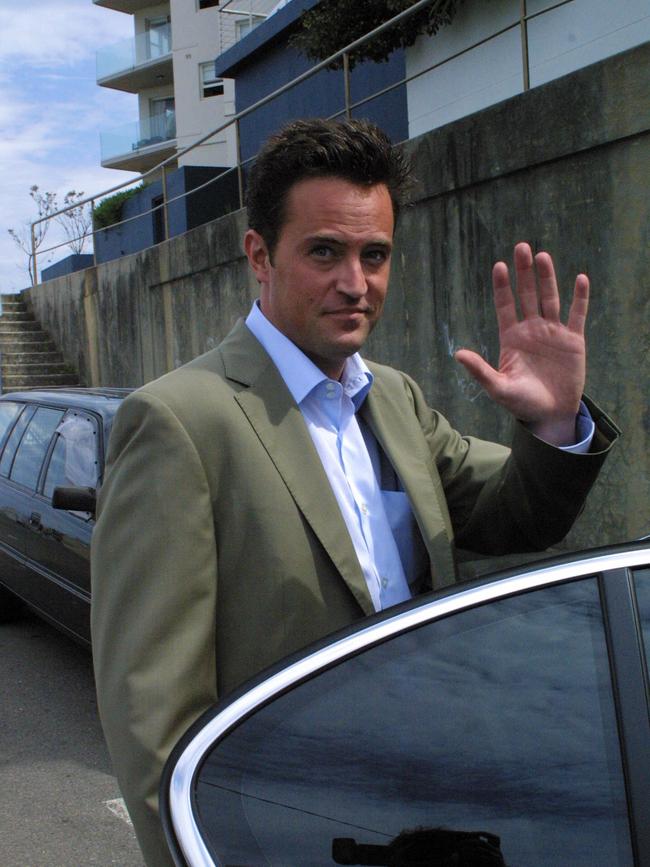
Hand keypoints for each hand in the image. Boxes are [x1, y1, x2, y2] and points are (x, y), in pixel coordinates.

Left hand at [455, 242, 587, 445]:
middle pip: (527, 295)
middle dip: (524, 272)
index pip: (505, 305)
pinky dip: (579, 298)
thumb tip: (457, 354)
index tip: (499, 266)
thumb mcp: (498, 387)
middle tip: (521, 247)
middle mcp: (531, 330)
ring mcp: (553, 333)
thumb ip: (480, 370)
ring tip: (543, 257)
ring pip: (550, 299)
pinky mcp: (573, 340)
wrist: (549, 414)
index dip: (502, 287)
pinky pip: (577, 315)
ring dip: (547, 278)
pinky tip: (580, 279)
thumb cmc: (521, 402)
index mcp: (511, 338)